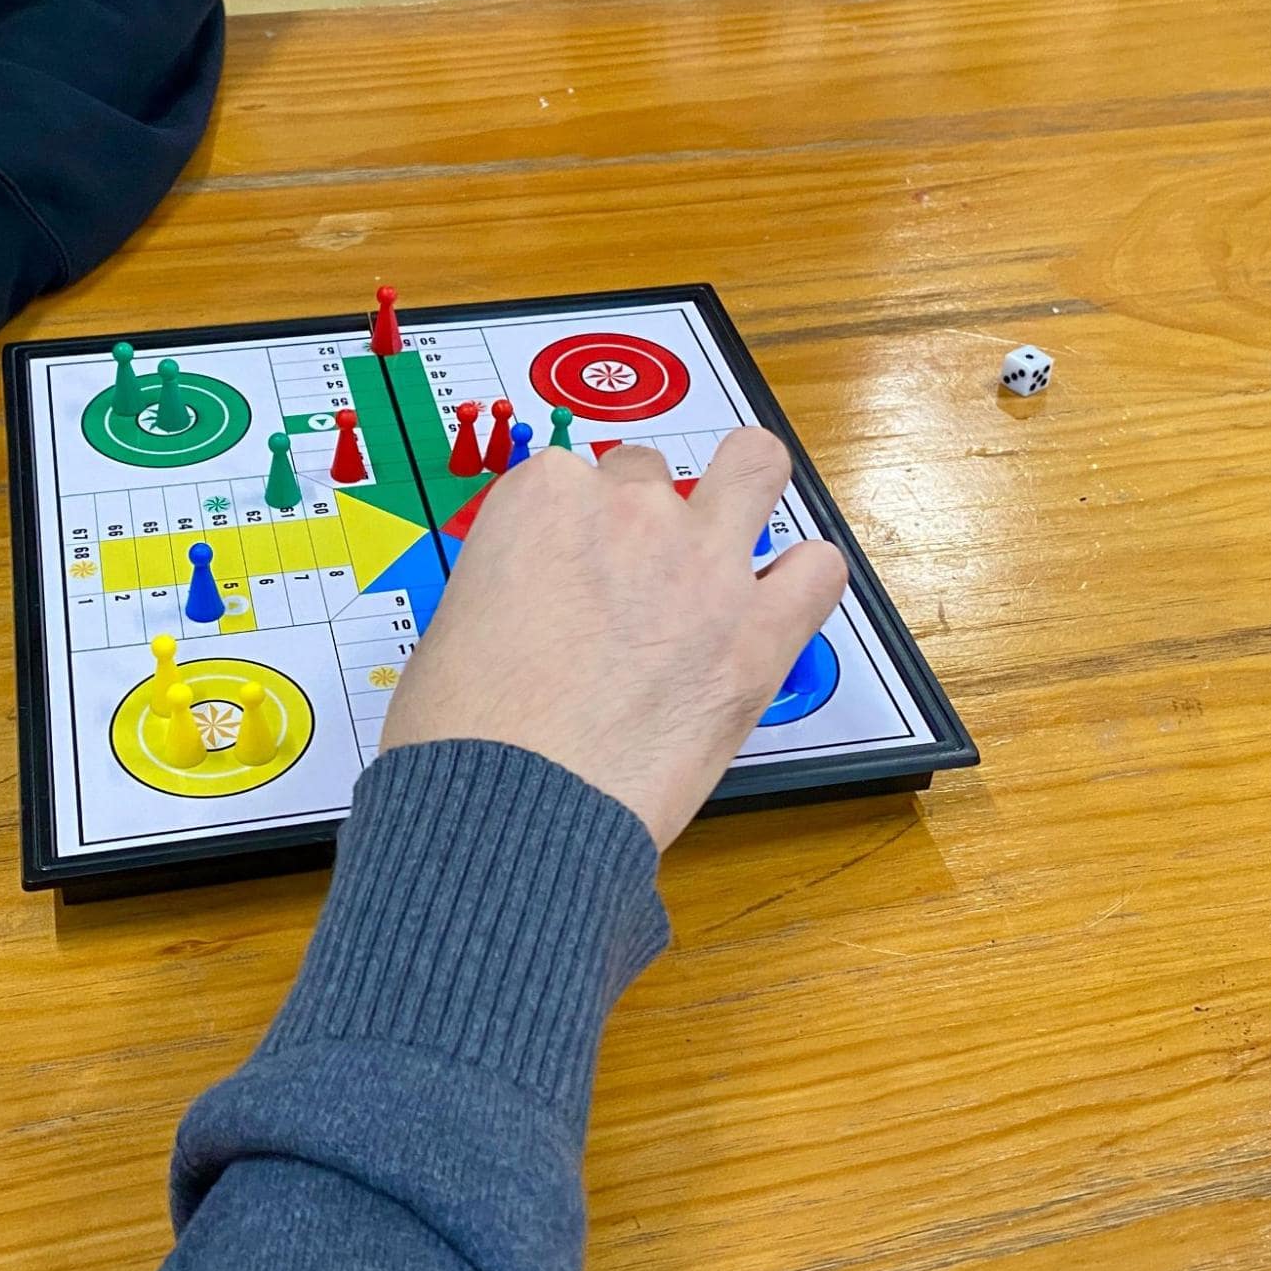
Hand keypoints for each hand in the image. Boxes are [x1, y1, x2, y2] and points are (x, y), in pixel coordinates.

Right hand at [381, 429, 848, 848]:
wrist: (512, 804)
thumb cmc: (463, 733)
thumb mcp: (452, 624)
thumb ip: (509, 584)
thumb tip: (533, 604)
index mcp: (541, 499)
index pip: (573, 476)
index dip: (575, 526)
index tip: (574, 569)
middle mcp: (628, 511)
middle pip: (650, 471)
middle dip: (644, 514)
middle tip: (636, 577)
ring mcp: (703, 563)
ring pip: (754, 466)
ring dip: (743, 490)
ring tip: (732, 534)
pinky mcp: (759, 631)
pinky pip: (817, 569)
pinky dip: (803, 580)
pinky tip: (779, 605)